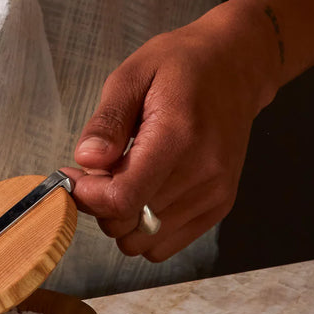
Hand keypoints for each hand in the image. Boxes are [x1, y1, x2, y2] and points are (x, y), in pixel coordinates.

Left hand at [69, 3, 276, 261]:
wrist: (237, 66)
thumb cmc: (181, 66)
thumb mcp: (132, 76)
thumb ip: (107, 122)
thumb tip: (86, 160)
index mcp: (178, 137)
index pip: (122, 199)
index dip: (88, 196)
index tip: (75, 175)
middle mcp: (202, 173)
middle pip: (128, 224)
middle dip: (100, 205)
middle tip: (100, 174)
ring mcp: (214, 194)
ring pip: (142, 242)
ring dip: (122, 220)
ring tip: (126, 181)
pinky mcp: (218, 207)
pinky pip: (163, 246)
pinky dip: (143, 230)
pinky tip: (145, 195)